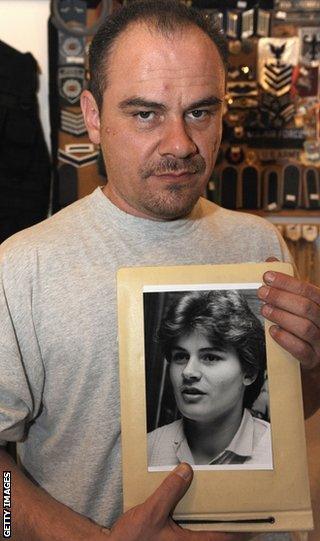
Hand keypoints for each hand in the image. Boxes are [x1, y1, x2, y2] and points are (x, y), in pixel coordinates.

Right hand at [106, 463, 248, 540]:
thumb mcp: (151, 511)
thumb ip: (170, 491)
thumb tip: (185, 471)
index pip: (224, 538)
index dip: (243, 530)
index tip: (256, 523)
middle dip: (231, 532)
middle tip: (244, 520)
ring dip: (215, 533)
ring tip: (223, 520)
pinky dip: (200, 533)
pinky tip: (194, 523)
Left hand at [258, 266, 319, 370]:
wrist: (311, 362)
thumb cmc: (302, 326)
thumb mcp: (297, 304)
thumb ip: (287, 285)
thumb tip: (271, 260)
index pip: (309, 290)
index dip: (287, 282)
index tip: (266, 276)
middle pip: (307, 307)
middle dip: (281, 298)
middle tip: (261, 292)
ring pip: (306, 328)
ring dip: (282, 316)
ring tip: (264, 310)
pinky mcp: (314, 361)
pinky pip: (302, 350)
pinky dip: (286, 340)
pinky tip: (273, 332)